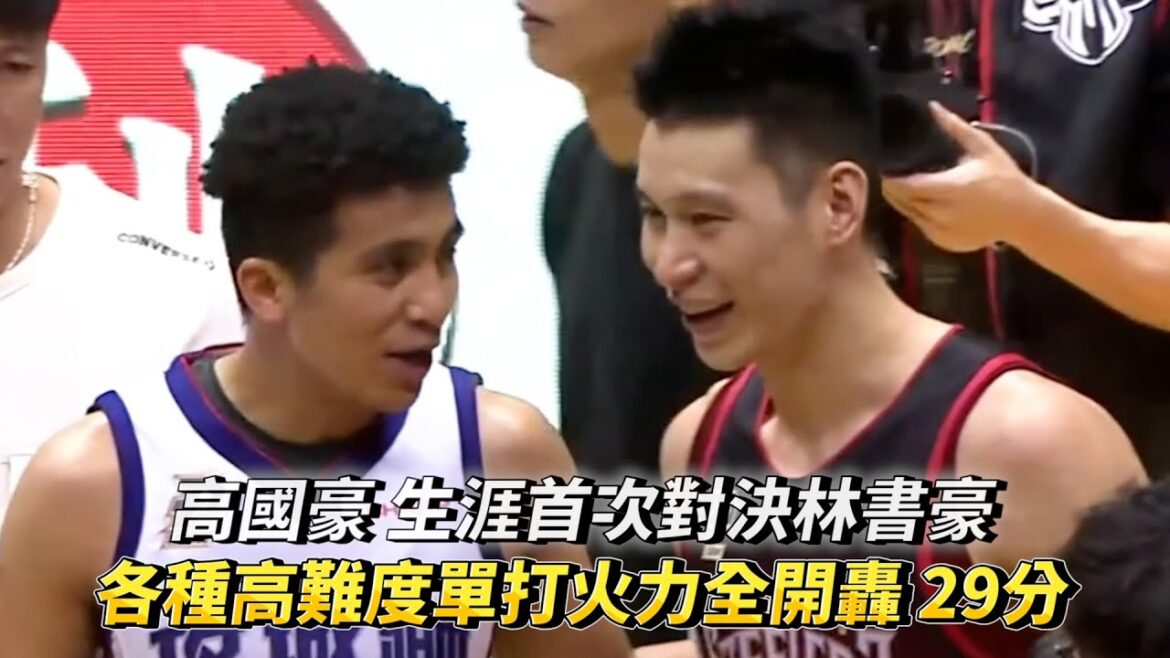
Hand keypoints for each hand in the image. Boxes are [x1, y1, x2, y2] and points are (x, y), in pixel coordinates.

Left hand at [881, 102, 1042, 252]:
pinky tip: (922, 202)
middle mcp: (942, 213)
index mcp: (950, 188)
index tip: (886, 168)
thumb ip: (955, 128)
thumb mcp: (982, 148)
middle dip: (893, 189)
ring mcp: (942, 231)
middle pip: (904, 202)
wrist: (1024, 215)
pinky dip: (918, 215)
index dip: (892, 179)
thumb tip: (933, 107)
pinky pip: (922, 227)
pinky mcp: (945, 243)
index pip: (907, 187)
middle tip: (890, 175)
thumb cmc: (1003, 178)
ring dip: (903, 202)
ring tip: (902, 187)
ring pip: (910, 215)